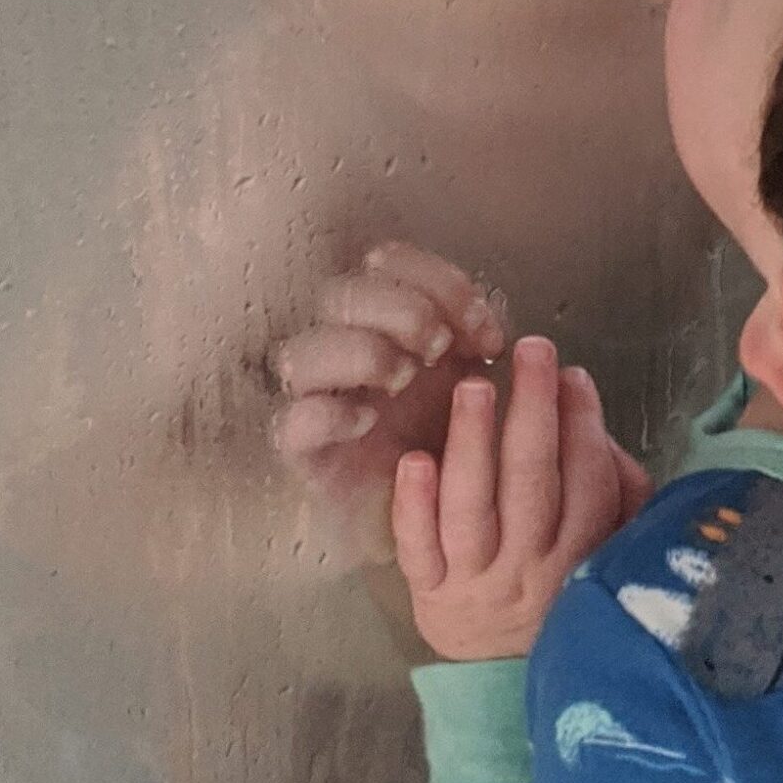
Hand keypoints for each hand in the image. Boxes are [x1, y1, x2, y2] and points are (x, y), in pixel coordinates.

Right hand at [269, 243, 506, 499]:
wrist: (444, 520)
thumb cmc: (454, 440)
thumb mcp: (479, 376)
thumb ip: (480, 338)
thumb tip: (489, 320)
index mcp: (389, 320)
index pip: (388, 263)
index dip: (437, 281)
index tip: (483, 327)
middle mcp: (346, 349)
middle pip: (341, 294)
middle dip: (400, 310)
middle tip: (439, 346)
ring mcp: (320, 399)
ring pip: (303, 350)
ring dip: (362, 354)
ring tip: (404, 379)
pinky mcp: (307, 452)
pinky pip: (293, 421)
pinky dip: (330, 414)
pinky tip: (369, 422)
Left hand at [392, 337, 651, 659]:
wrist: (501, 668)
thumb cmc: (557, 585)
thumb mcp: (606, 545)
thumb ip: (614, 491)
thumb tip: (597, 429)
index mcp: (582, 555)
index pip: (589, 482)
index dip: (583, 424)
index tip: (573, 374)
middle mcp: (531, 568)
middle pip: (533, 482)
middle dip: (534, 411)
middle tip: (532, 352)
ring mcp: (477, 581)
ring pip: (474, 509)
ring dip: (474, 443)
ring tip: (474, 386)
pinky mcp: (429, 591)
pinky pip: (420, 548)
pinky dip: (415, 505)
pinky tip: (414, 460)